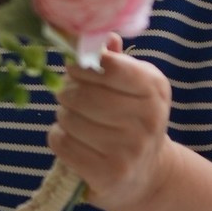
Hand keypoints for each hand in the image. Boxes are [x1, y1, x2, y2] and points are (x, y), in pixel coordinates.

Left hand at [47, 36, 174, 210]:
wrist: (148, 175)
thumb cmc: (133, 120)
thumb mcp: (136, 87)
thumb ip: (116, 61)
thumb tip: (100, 35)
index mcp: (154, 89)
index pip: (109, 66)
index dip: (83, 64)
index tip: (75, 67)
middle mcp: (147, 119)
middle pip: (83, 94)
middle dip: (67, 92)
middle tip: (69, 95)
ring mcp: (129, 149)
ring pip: (69, 119)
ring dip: (63, 116)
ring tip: (74, 118)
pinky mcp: (108, 174)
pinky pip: (62, 143)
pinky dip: (58, 137)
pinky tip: (70, 139)